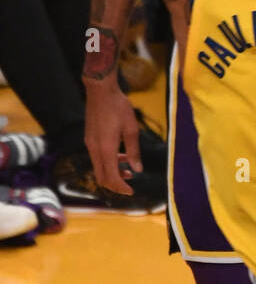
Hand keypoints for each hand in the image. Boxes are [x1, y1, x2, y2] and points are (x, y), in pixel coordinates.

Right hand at [83, 77, 141, 195]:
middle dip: (115, 184)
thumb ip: (134, 151)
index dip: (121, 188)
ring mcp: (90, 144)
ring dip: (112, 173)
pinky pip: (97, 158)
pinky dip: (108, 163)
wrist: (101, 91)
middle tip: (130, 184)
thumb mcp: (131, 129)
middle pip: (102, 177)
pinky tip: (121, 156)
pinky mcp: (89, 139)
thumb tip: (137, 169)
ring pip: (99, 168)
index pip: (111, 177)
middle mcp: (94, 149)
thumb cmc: (118, 107)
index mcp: (106, 149)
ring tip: (128, 171)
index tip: (132, 192)